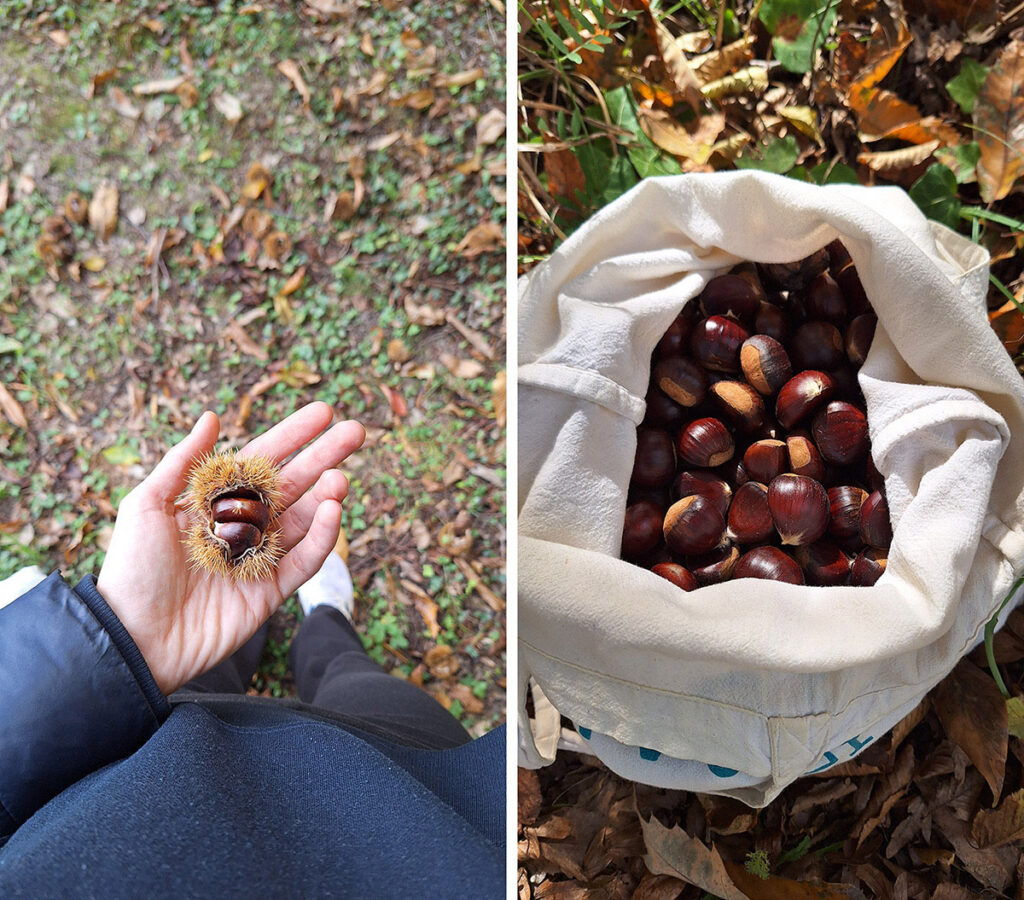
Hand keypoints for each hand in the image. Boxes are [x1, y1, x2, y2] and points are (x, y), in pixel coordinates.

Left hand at [96, 402, 364, 693]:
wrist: (132, 639)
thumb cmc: (132, 569)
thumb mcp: (145, 505)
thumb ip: (182, 462)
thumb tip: (213, 417)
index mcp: (215, 501)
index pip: (262, 460)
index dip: (293, 436)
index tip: (323, 412)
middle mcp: (243, 525)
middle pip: (293, 484)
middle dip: (324, 457)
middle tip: (355, 431)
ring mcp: (260, 558)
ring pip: (305, 520)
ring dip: (326, 495)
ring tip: (341, 477)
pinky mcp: (271, 591)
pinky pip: (304, 560)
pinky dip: (322, 537)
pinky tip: (333, 512)